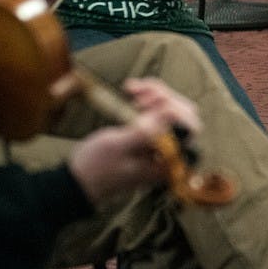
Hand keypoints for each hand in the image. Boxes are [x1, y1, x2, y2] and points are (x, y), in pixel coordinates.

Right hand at [67, 77, 200, 204]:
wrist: (77, 179)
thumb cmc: (95, 167)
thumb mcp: (118, 146)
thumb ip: (146, 131)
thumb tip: (174, 115)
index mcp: (167, 159)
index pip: (190, 127)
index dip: (174, 108)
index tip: (146, 103)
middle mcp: (168, 151)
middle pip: (183, 113)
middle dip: (163, 97)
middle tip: (137, 93)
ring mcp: (159, 142)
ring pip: (171, 108)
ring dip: (154, 93)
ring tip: (131, 89)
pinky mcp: (148, 134)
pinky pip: (157, 110)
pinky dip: (147, 96)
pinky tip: (131, 90)